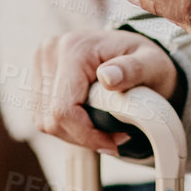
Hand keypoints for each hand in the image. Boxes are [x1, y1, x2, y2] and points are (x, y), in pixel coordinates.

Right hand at [34, 30, 179, 155]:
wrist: (135, 52)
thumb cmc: (146, 60)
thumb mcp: (152, 63)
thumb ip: (133, 69)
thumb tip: (107, 78)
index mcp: (74, 48)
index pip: (63, 109)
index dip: (86, 135)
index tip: (113, 142)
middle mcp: (50, 52)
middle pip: (51, 119)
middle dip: (82, 136)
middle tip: (113, 136)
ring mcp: (41, 63)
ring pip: (44, 121)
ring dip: (73, 133)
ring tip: (103, 127)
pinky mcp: (39, 76)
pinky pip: (43, 116)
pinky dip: (66, 125)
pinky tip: (88, 119)